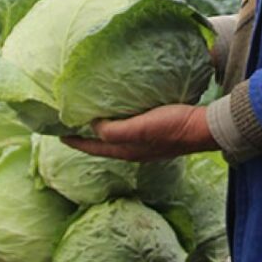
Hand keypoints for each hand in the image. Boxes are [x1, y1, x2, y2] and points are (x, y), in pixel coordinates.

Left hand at [62, 104, 213, 161]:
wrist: (203, 128)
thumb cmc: (172, 127)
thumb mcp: (140, 128)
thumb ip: (115, 130)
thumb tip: (93, 125)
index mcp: (127, 150)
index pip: (94, 149)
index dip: (76, 142)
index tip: (58, 134)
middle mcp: (134, 150)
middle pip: (103, 145)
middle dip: (87, 137)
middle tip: (72, 124)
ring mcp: (146, 143)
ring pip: (116, 137)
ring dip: (102, 130)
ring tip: (93, 117)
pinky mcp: (157, 133)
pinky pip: (130, 129)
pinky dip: (119, 122)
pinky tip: (123, 111)